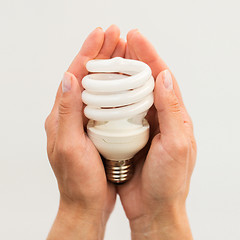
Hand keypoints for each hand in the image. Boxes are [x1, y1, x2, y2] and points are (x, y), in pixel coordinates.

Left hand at [45, 25, 124, 239]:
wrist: (86, 201)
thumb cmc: (78, 180)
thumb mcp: (69, 146)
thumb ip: (66, 112)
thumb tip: (68, 78)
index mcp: (62, 115)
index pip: (74, 75)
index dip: (88, 52)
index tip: (102, 34)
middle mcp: (72, 114)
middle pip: (86, 76)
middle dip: (101, 53)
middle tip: (116, 35)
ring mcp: (86, 120)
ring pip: (98, 86)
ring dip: (110, 67)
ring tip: (124, 50)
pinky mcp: (98, 128)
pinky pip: (107, 101)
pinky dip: (116, 87)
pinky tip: (127, 80)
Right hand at [117, 30, 196, 239]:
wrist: (154, 206)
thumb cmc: (169, 180)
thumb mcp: (177, 144)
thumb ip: (172, 110)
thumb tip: (164, 77)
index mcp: (174, 116)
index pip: (162, 77)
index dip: (149, 55)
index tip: (135, 38)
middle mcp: (159, 117)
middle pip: (147, 81)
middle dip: (134, 58)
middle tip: (119, 40)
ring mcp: (143, 125)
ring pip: (132, 94)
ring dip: (121, 75)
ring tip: (109, 58)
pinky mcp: (129, 135)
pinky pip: (120, 111)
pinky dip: (112, 98)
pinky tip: (102, 89)